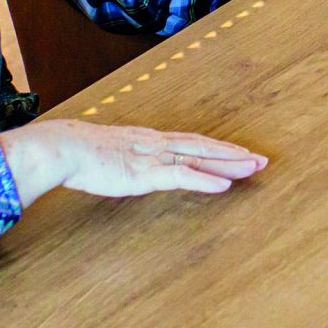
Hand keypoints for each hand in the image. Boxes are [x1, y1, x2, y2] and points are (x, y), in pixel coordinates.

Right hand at [0, 120, 266, 201]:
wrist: (64, 148)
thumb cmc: (82, 154)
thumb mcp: (111, 156)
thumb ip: (127, 160)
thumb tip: (130, 167)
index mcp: (152, 141)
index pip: (192, 143)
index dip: (218, 148)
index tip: (240, 153)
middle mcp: (159, 145)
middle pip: (205, 147)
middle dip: (234, 154)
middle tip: (262, 160)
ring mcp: (155, 158)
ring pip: (201, 158)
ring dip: (229, 164)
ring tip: (254, 167)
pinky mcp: (146, 173)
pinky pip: (183, 176)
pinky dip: (206, 180)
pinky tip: (225, 186)